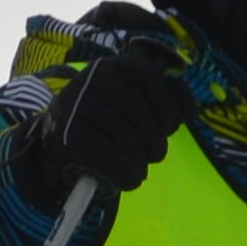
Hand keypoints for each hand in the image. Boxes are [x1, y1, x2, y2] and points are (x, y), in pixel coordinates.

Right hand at [24, 48, 183, 198]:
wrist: (58, 144)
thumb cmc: (107, 124)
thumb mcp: (132, 103)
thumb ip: (163, 99)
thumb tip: (187, 109)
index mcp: (113, 66)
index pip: (148, 74)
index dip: (166, 103)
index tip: (168, 125)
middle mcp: (93, 80)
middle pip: (140, 110)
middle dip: (155, 139)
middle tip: (155, 154)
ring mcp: (79, 107)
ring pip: (127, 138)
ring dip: (141, 161)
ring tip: (140, 168)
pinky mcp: (71, 137)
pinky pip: (110, 158)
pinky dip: (127, 174)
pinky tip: (130, 179)